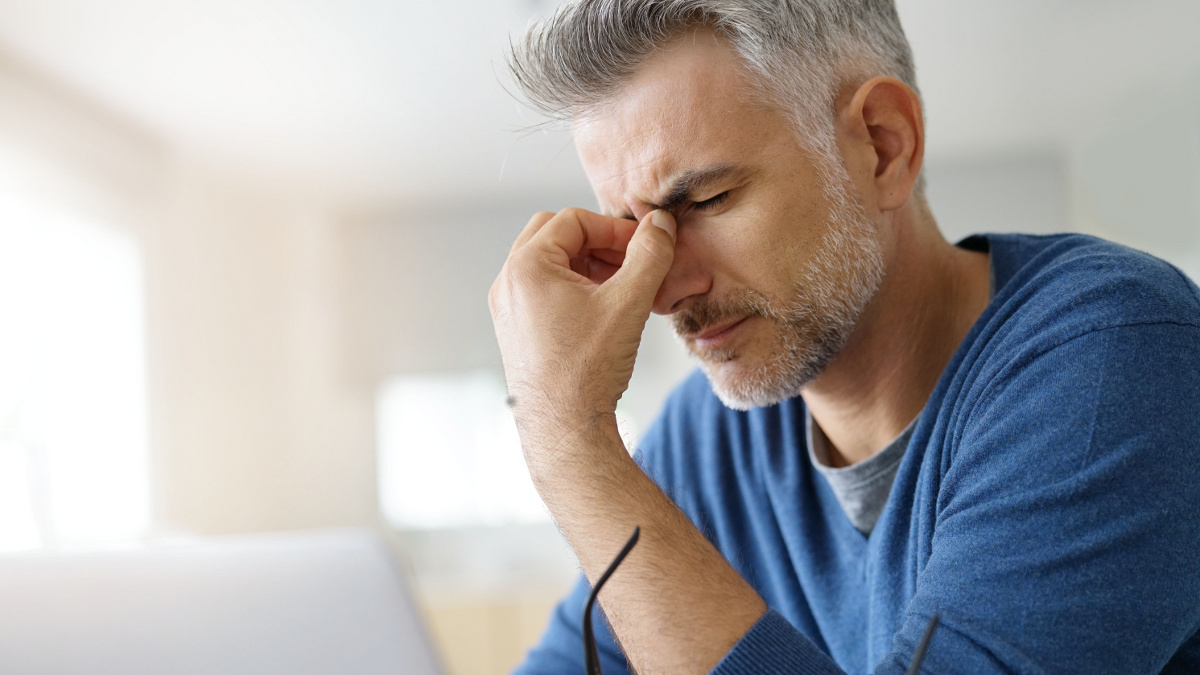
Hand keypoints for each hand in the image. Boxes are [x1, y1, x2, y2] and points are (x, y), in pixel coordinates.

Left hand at [489, 207, 676, 447]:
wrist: (565, 428)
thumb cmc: (588, 370)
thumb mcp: (629, 302)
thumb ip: (649, 255)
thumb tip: (661, 224)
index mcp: (526, 266)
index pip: (573, 220)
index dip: (614, 229)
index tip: (644, 246)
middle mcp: (508, 283)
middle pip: (555, 234)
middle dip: (597, 242)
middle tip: (630, 262)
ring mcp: (507, 308)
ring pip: (549, 263)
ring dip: (586, 264)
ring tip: (622, 288)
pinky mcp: (515, 330)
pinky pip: (543, 290)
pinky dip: (573, 288)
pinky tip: (603, 311)